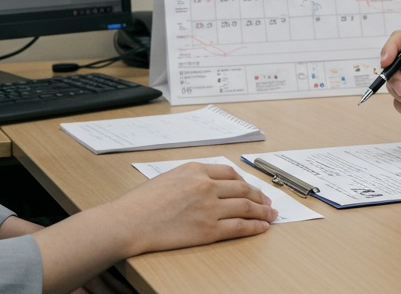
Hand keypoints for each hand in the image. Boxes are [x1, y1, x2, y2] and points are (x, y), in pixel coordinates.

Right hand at [110, 162, 275, 256]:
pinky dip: (255, 227)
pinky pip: (240, 227)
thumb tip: (208, 186)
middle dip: (258, 196)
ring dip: (262, 211)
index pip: (229, 173)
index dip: (244, 182)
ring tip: (271, 215)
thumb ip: (190, 179)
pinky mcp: (209, 229)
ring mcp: (209, 208)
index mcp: (195, 170)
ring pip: (246, 207)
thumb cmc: (141, 203)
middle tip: (267, 202)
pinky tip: (262, 227)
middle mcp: (206, 186)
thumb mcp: (168, 178)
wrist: (130, 222)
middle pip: (242, 189)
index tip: (249, 188)